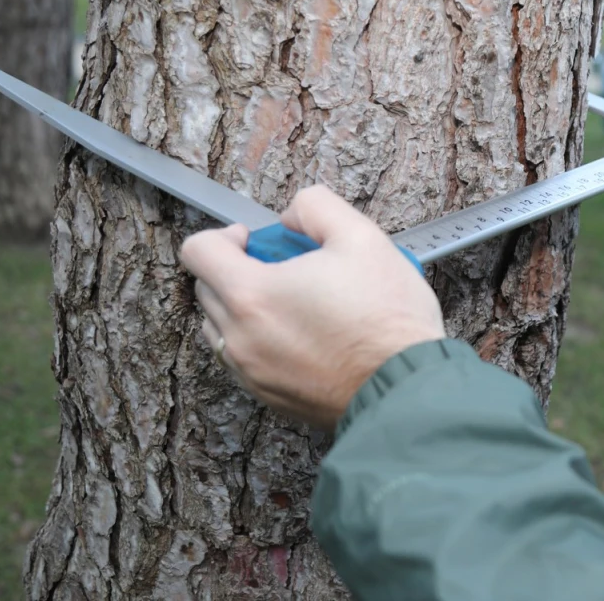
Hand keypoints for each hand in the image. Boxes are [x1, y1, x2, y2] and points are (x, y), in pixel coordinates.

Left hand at [179, 186, 445, 429]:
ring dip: (244, 308)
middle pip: (206, 288)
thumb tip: (290, 215)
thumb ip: (316, 206)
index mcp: (251, 294)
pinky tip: (304, 335)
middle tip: (284, 268)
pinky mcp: (268, 397)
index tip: (253, 240)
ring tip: (294, 303)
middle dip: (237, 269)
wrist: (406, 387)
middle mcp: (239, 338)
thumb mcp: (362, 236)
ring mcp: (251, 373)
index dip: (224, 235)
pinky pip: (243, 360)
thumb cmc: (387, 317)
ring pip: (220, 328)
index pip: (197, 251)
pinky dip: (259, 341)